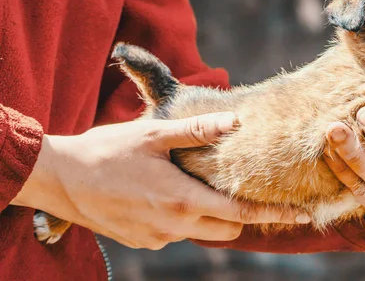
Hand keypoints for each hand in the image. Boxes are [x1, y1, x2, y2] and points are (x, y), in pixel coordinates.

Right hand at [12, 112, 309, 248]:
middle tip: (239, 188)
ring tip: (192, 184)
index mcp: (183, 199)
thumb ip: (196, 130)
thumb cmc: (107, 151)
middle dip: (241, 214)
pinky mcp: (142, 242)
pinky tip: (163, 193)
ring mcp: (157, 238)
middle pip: (228, 229)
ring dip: (208, 214)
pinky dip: (182, 217)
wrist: (60, 179)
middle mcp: (174, 226)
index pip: (241, 214)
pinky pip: (176, 233)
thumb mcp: (153, 134)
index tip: (302, 216)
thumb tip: (235, 123)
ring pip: (202, 231)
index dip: (274, 214)